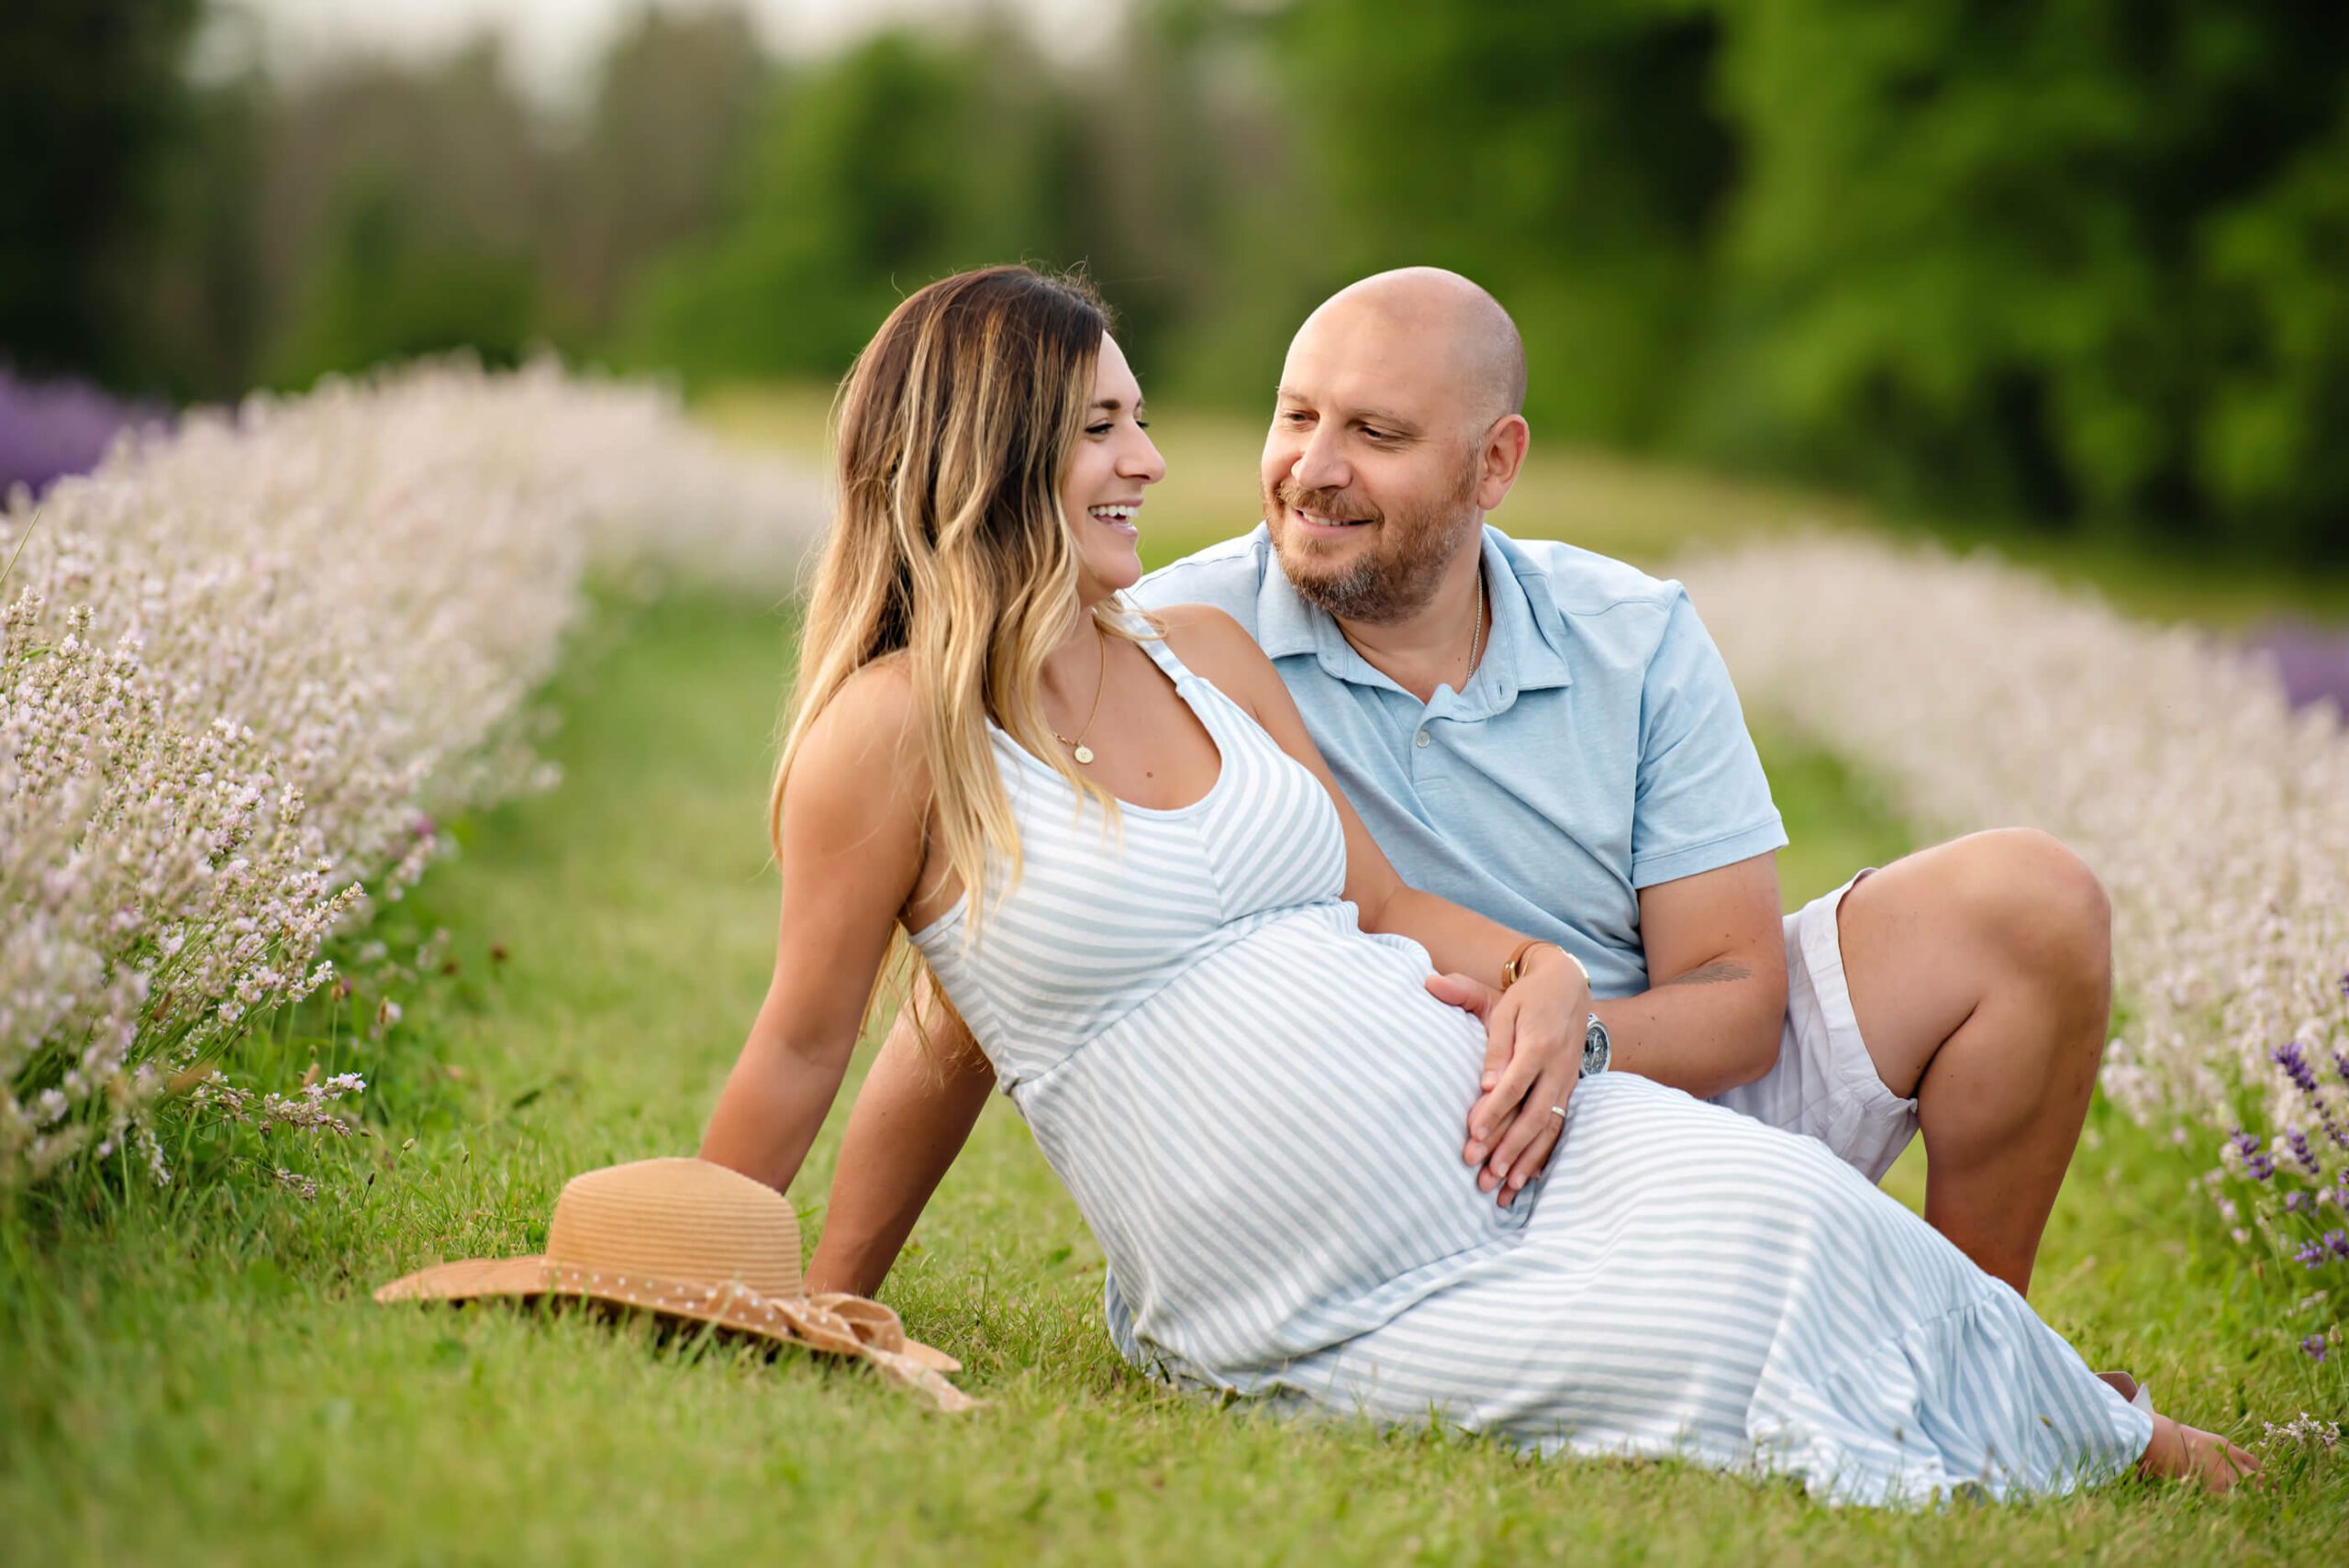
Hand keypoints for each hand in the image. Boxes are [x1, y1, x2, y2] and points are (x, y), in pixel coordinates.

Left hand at [1424, 948, 1591, 1206]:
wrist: (1569, 986)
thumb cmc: (1527, 997)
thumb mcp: (1504, 1007)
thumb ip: (1493, 1044)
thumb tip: (1483, 1082)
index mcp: (1538, 1046)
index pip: (1514, 1086)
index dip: (1494, 1112)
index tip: (1473, 1135)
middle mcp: (1558, 1069)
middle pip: (1534, 1115)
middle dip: (1509, 1148)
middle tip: (1484, 1174)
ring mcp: (1567, 1082)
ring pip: (1550, 1128)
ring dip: (1528, 1160)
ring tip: (1506, 1188)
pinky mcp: (1569, 1089)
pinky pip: (1559, 1127)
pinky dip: (1544, 1154)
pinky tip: (1530, 1178)